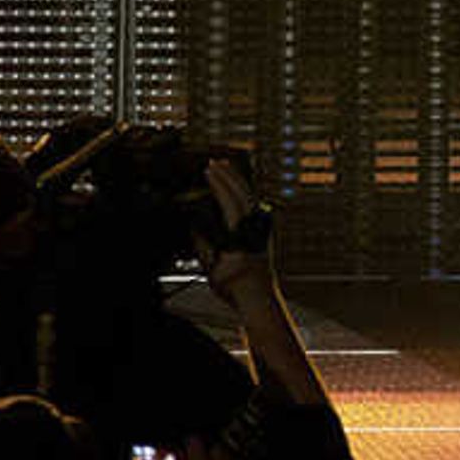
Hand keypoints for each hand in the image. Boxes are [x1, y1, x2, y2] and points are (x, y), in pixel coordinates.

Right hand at [199, 156, 277, 309]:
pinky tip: (238, 187)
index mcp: (242, 234)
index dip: (219, 184)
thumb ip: (202, 242)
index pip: (230, 201)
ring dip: (238, 181)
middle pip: (243, 193)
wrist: (258, 298)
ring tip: (227, 167)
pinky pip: (255, 204)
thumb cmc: (234, 286)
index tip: (208, 170)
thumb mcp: (211, 267)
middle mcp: (256, 228)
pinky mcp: (266, 231)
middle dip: (229, 175)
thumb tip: (193, 222)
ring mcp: (264, 228)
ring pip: (251, 197)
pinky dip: (245, 191)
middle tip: (216, 162)